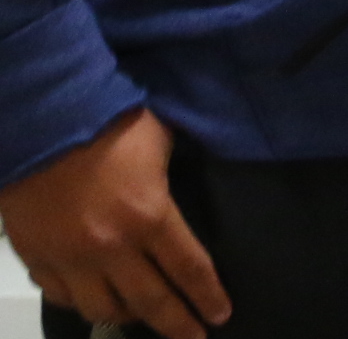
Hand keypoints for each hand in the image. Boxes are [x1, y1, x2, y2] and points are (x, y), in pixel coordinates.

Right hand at [0, 110, 229, 338]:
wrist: (40, 121)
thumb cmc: (108, 123)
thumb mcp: (159, 143)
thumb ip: (170, 178)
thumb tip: (181, 192)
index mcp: (149, 216)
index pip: (189, 269)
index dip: (207, 296)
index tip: (219, 316)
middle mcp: (111, 247)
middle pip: (150, 302)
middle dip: (177, 325)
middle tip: (194, 338)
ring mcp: (70, 257)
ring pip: (102, 308)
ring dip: (126, 315)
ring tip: (142, 315)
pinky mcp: (37, 257)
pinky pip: (62, 296)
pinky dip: (81, 301)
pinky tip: (95, 297)